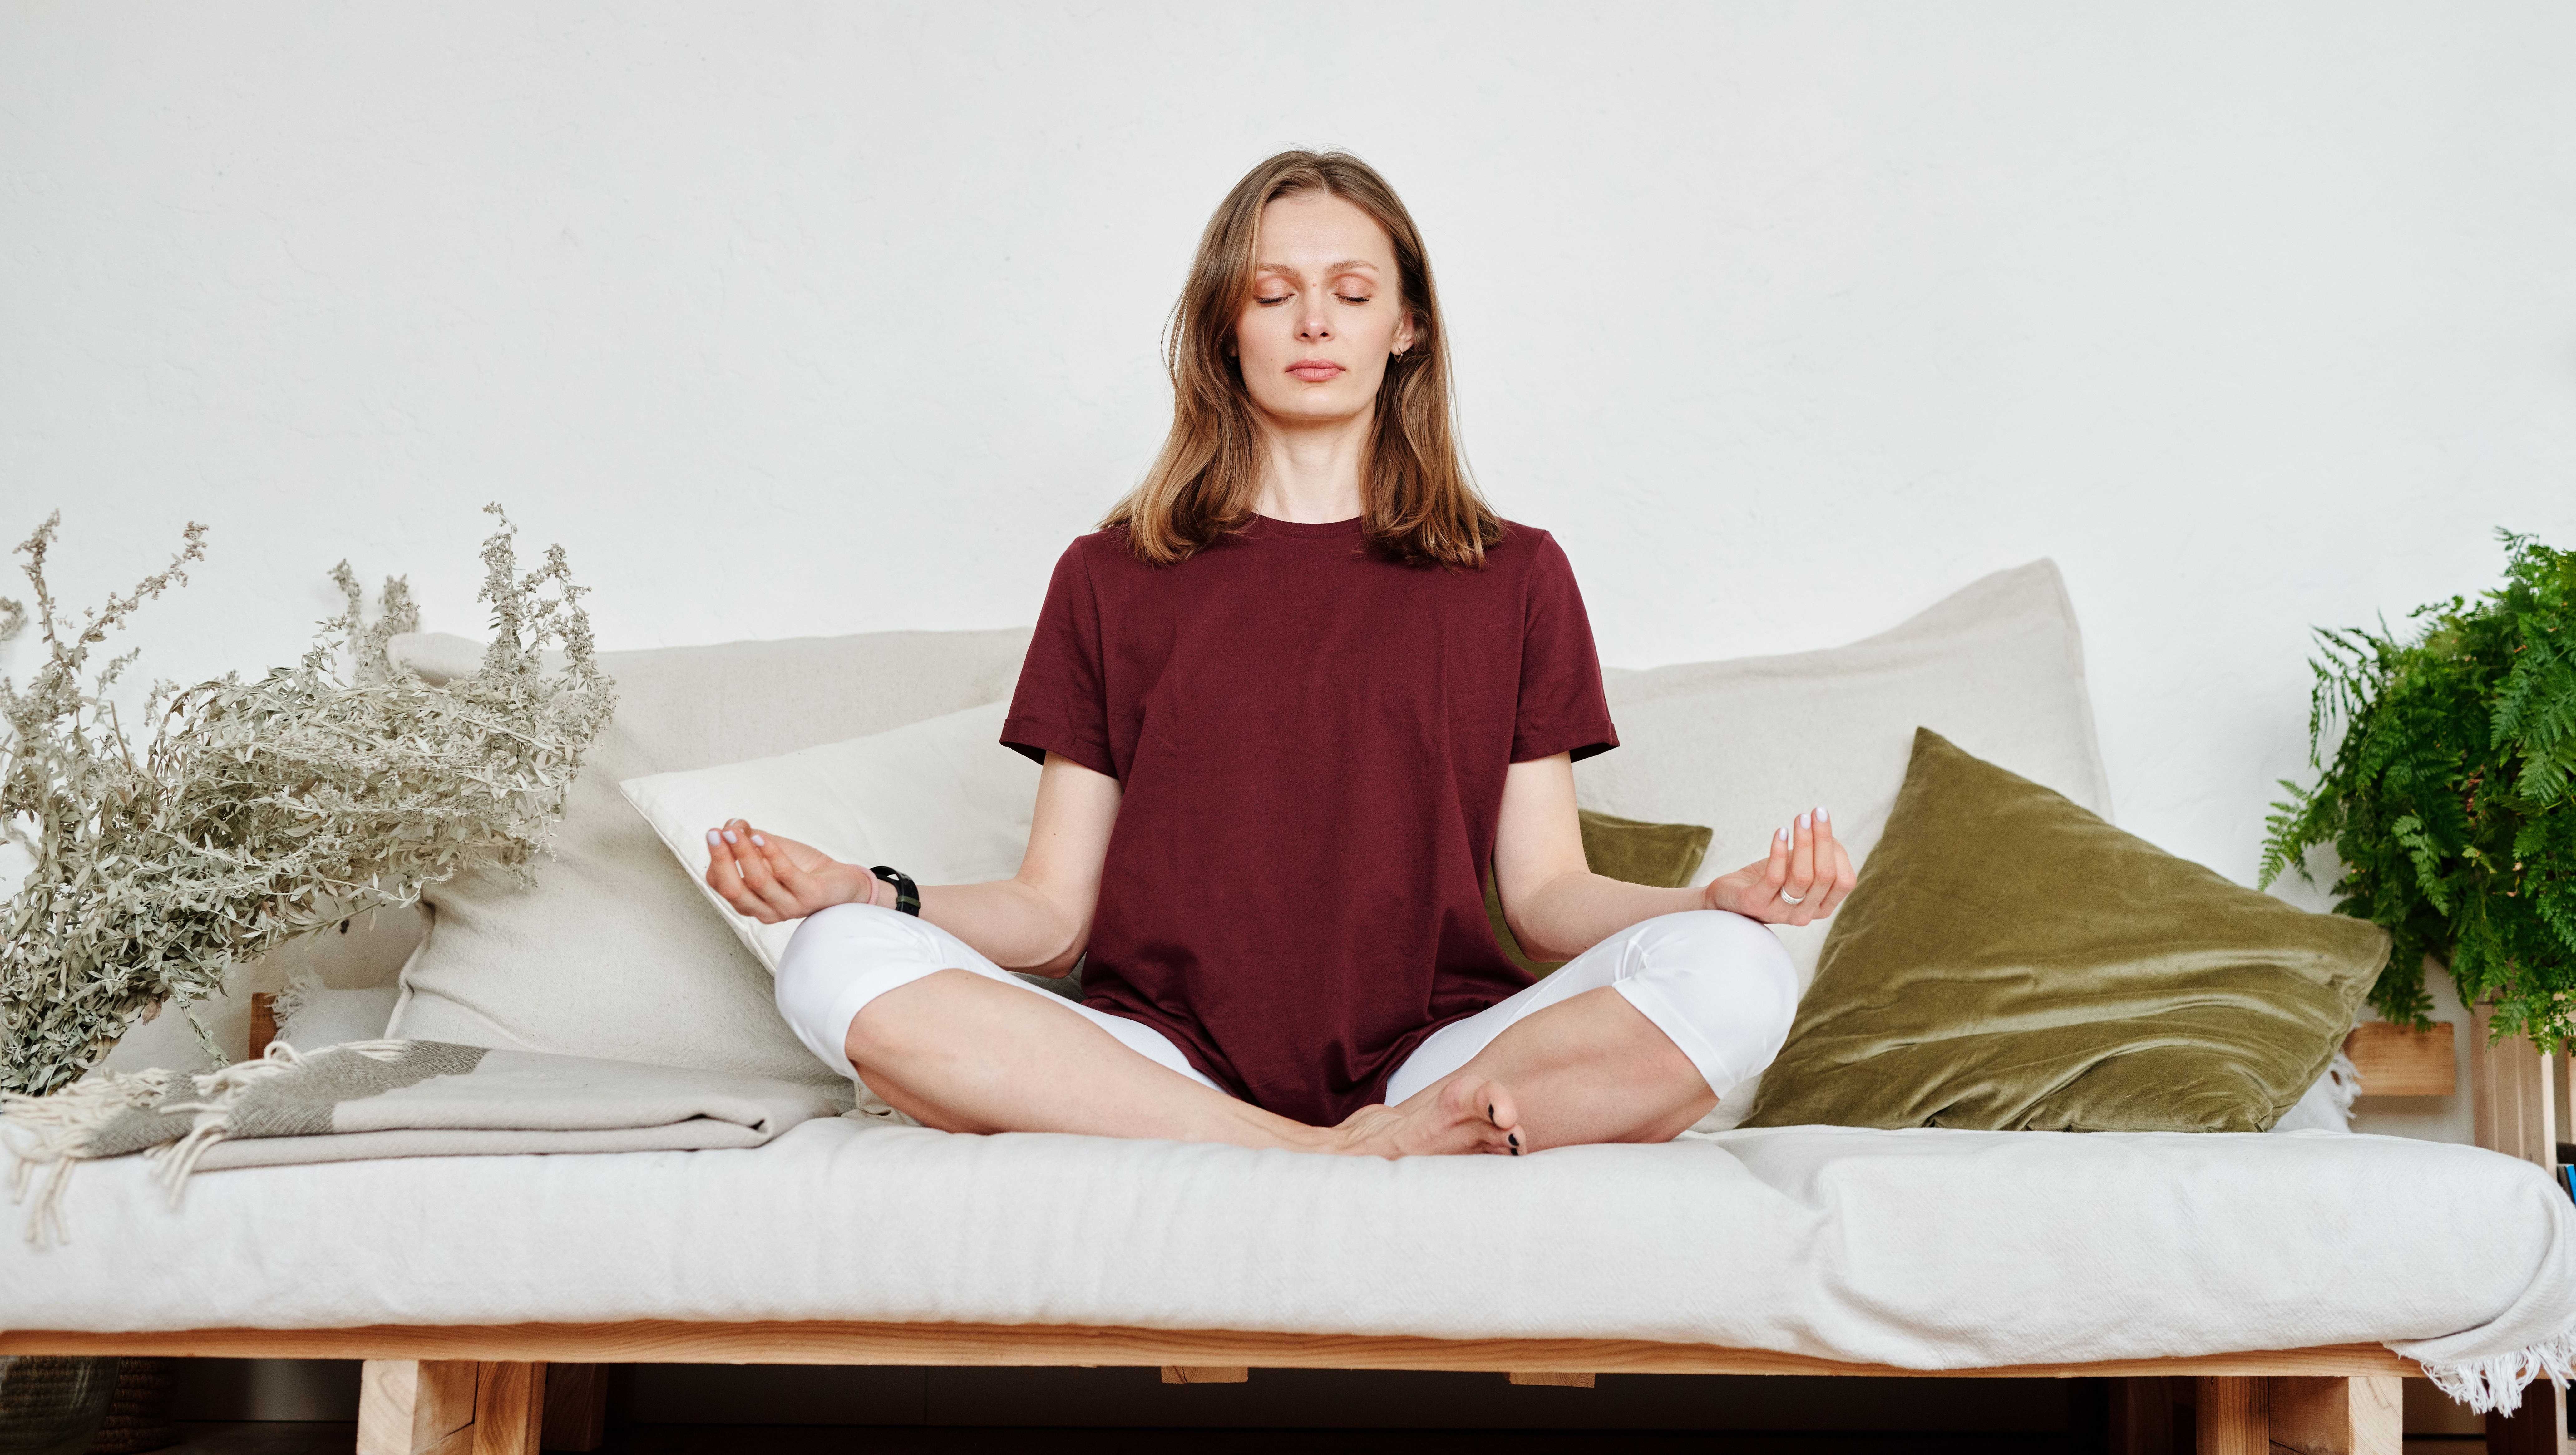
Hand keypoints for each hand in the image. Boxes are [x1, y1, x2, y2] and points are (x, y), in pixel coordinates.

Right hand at [702, 818, 874, 923]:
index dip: (715, 858)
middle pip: (732, 888)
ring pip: (757, 881)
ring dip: (743, 852)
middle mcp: (765, 910)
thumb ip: (748, 839)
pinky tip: (761, 837)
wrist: (842, 882)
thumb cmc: (803, 868)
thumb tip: (731, 824)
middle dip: (721, 858)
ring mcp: (787, 907)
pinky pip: (786, 874)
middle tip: (715, 833)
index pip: (720, 884)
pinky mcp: (809, 897)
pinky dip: (771, 853)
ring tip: (735, 830)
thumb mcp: (771, 850)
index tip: (715, 832)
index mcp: (749, 901)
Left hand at [1701, 805, 1855, 926]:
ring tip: (1801, 818)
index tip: (1824, 821)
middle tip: (1817, 812)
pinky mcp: (1757, 904)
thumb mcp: (1799, 867)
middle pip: (1825, 876)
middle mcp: (1804, 915)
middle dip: (1823, 839)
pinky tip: (1780, 832)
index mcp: (1821, 907)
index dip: (1838, 851)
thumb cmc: (1771, 877)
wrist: (1730, 896)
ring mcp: (1780, 912)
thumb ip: (1819, 856)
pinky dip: (1779, 851)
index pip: (1844, 882)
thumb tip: (1827, 834)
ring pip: (1802, 876)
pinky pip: (1775, 877)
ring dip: (1803, 841)